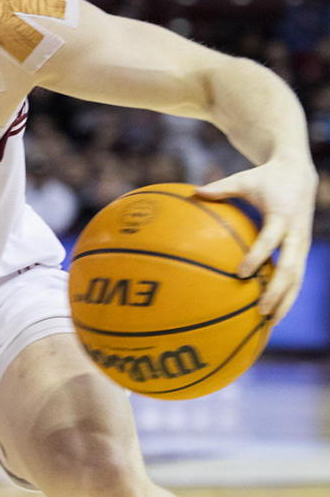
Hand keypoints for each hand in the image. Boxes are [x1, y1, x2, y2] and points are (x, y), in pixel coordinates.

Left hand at [196, 158, 317, 321]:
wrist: (300, 173)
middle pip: (291, 268)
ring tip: (270, 323)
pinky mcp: (303, 250)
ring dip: (286, 301)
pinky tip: (274, 315)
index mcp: (281, 215)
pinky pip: (298, 277)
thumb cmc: (266, 177)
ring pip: (299, 279)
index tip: (240, 274)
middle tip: (260, 310)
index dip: (257, 257)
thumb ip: (221, 188)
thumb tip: (193, 191)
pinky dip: (288, 296)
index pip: (270, 240)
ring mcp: (302, 244)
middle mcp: (296, 233)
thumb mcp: (244, 179)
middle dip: (277, 291)